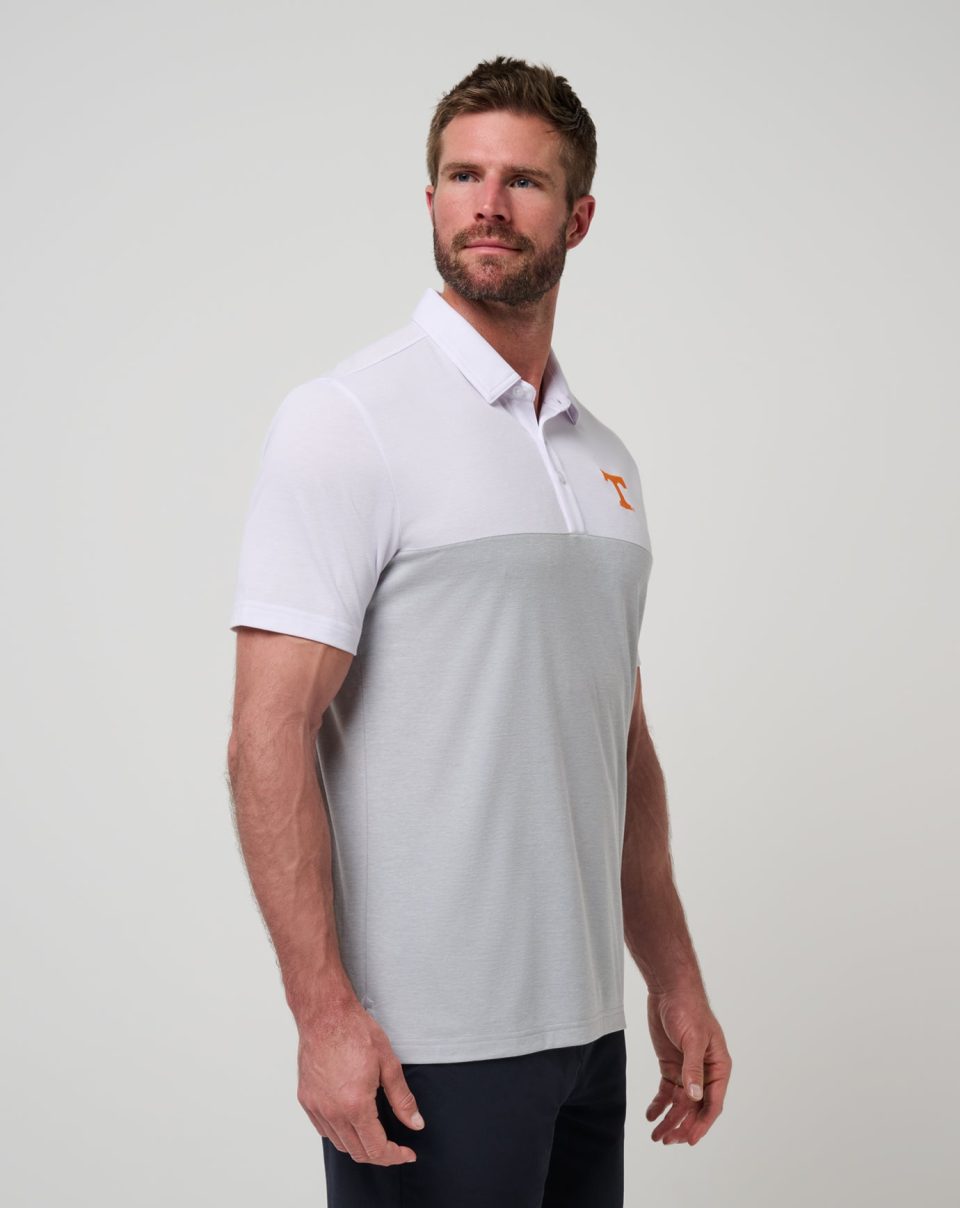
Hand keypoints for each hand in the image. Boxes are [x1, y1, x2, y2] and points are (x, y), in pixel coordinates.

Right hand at [295, 996, 424, 1164]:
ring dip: (359, 1145)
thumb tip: (415, 1123)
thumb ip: (402, 1099)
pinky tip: (352, 1121)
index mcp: (355, 1105)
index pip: (376, 1148)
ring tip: (375, 1134)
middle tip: (396, 1147)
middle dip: (380, 1155)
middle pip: (357, 1152)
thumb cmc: (356, 1032)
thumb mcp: (388, 1063)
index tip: (407, 1153)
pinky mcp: (306, 1099)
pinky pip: (324, 1129)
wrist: (325, 1014)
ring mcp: (316, 1107)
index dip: (395, 1156)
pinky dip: (340, 1133)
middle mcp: (332, 1111)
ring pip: (339, 1144)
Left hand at [645, 986, 731, 1145]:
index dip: (701, 1123)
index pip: (713, 1103)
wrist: (669, 989)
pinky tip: (651, 1115)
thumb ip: (693, 1068)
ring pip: (680, 1103)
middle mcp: (705, 1072)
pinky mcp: (671, 1065)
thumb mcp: (693, 1038)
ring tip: (656, 1136)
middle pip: (695, 1107)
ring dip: (669, 1119)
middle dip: (682, 1125)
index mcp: (719, 1067)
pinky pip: (667, 1090)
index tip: (689, 1139)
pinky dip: (659, 1104)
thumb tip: (694, 1096)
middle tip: (666, 1140)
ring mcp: (687, 1070)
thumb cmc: (688, 1009)